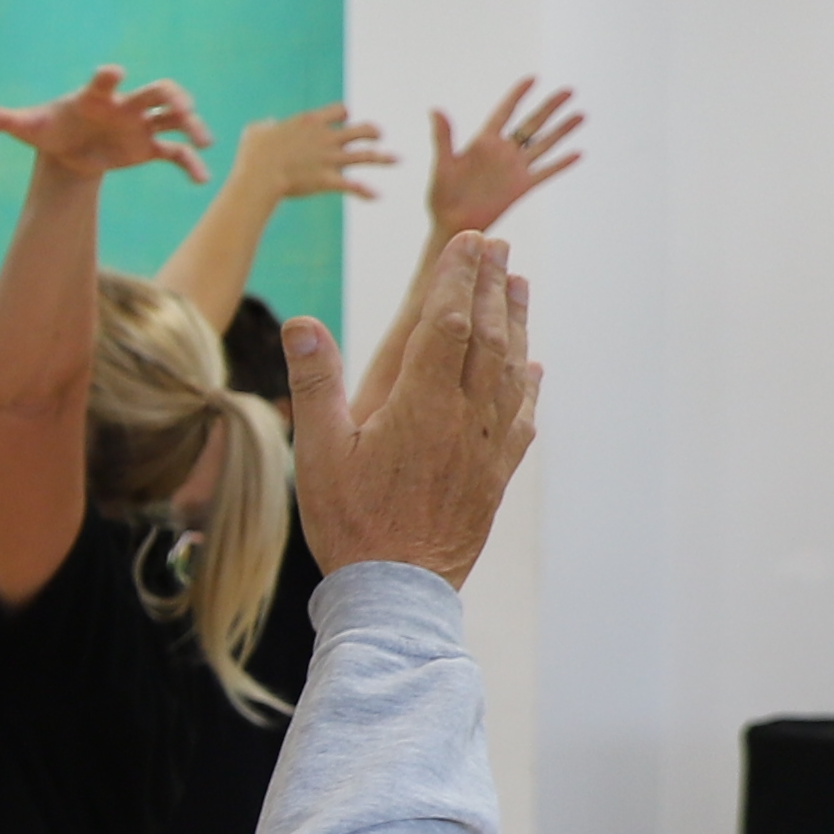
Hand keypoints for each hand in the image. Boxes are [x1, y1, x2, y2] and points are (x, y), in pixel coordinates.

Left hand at [0, 65, 208, 187]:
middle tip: (183, 107)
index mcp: (95, 96)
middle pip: (156, 92)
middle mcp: (125, 106)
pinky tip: (201, 180)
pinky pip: (175, 154)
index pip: (104, 81)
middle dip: (172, 96)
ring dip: (191, 125)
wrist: (66, 148)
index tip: (113, 72)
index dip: (108, 75)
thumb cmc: (49, 129)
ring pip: (174, 119)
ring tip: (203, 140)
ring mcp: (140, 126)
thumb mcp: (28, 126)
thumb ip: (5, 120)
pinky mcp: (148, 148)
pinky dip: (190, 164)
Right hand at [228, 104, 390, 208]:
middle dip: (372, 132)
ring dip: (383, 157)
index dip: (343, 116)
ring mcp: (330, 159)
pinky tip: (377, 196)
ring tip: (396, 159)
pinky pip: (353, 186)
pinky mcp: (329, 179)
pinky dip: (366, 192)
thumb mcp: (255, 131)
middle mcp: (326, 137)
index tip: (340, 122)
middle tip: (377, 136)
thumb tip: (267, 124)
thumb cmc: (253, 155)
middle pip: (361, 129)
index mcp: (311, 122)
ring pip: (366, 155)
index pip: (340, 111)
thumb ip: (265, 125)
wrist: (258, 178)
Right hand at [288, 233, 536, 587]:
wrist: (398, 590)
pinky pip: (522, 418)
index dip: (460, 279)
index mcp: (422, 405)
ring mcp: (488, 447)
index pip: (448, 324)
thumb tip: (301, 322)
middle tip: (498, 248)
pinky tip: (532, 368)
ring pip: (512, 371)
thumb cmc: (352, 521)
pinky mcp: (497, 475)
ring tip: (520, 288)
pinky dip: (528, 385)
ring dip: (518, 324)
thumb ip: (315, 383)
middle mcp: (466, 418)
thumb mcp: (319, 451)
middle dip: (492, 287)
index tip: (470, 242)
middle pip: (488, 338)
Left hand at [428, 77, 585, 235]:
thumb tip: (434, 109)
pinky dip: (561, 164)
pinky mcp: (522, 186)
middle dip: (549, 107)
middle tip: (569, 91)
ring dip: (562, 130)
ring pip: (543, 144)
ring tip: (581, 114)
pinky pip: (546, 172)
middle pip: (531, 124)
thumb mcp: (442, 164)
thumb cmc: (441, 194)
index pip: (504, 112)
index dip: (517, 95)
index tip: (533, 79)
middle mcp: (503, 151)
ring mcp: (515, 168)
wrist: (452, 223)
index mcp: (483, 142)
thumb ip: (443, 137)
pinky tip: (578, 153)